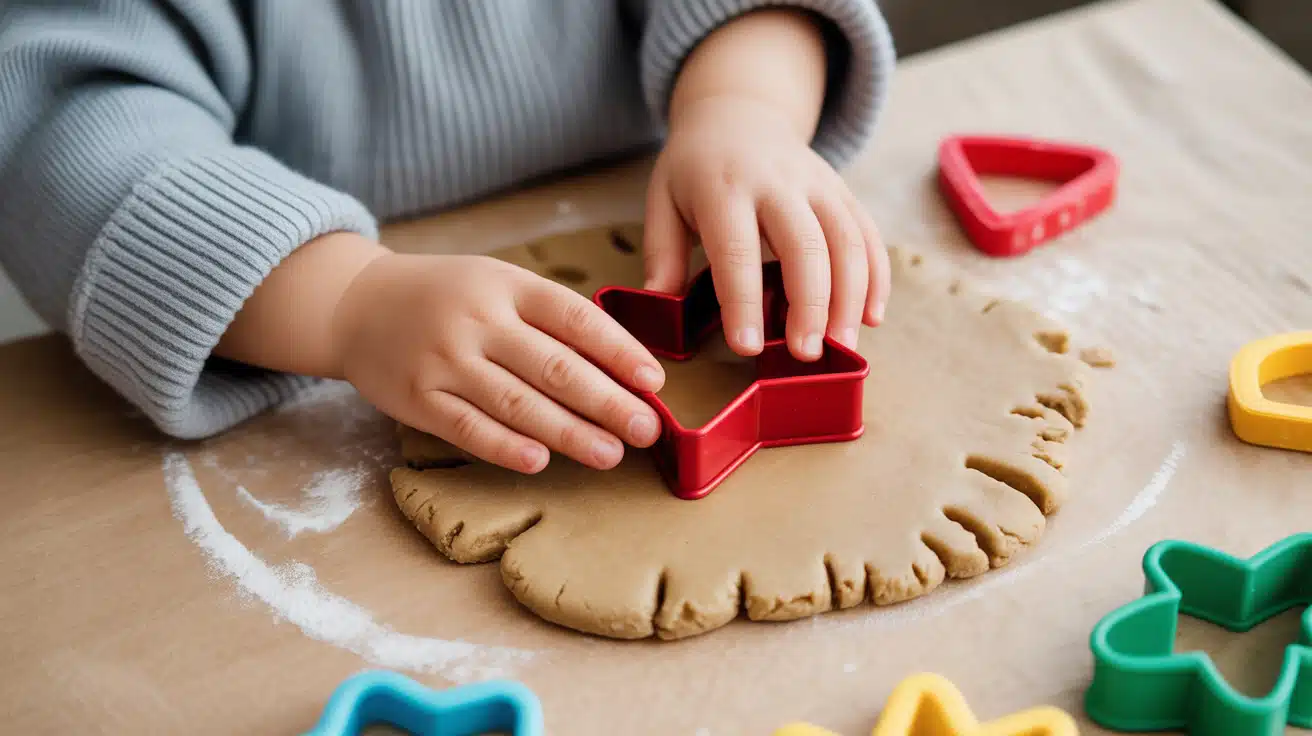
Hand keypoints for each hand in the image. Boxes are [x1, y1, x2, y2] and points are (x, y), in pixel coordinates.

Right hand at [332, 253, 666, 473]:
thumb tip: (621, 367)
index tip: (654, 382)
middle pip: (554, 366)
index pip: (575, 318)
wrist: (357, 305)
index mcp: (507, 285)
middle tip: (646, 430)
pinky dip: (506, 447)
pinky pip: (469, 427)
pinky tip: (541, 461)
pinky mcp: (419, 398)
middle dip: (607, 402)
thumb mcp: (497, 282)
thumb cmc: (448, 297)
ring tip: (611, 454)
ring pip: (517, 403)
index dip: (620, 351)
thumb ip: (549, 317)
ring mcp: (446, 360)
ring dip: (570, 433)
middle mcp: (478, 320)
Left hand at [643, 95, 890, 359]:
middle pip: (804, 245)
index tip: (746, 347)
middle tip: (806, 354)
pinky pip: (868, 234)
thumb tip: (661, 306)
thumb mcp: (663, 200)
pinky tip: (872, 317)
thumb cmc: (695, 170)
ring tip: (842, 347)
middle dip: (810, 304)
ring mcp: (817, 184)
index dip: (742, 301)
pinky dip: (876, 278)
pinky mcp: (842, 191)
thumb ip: (662, 253)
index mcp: (724, 188)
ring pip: (846, 241)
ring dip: (851, 297)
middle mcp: (777, 182)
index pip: (736, 250)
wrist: (739, 113)